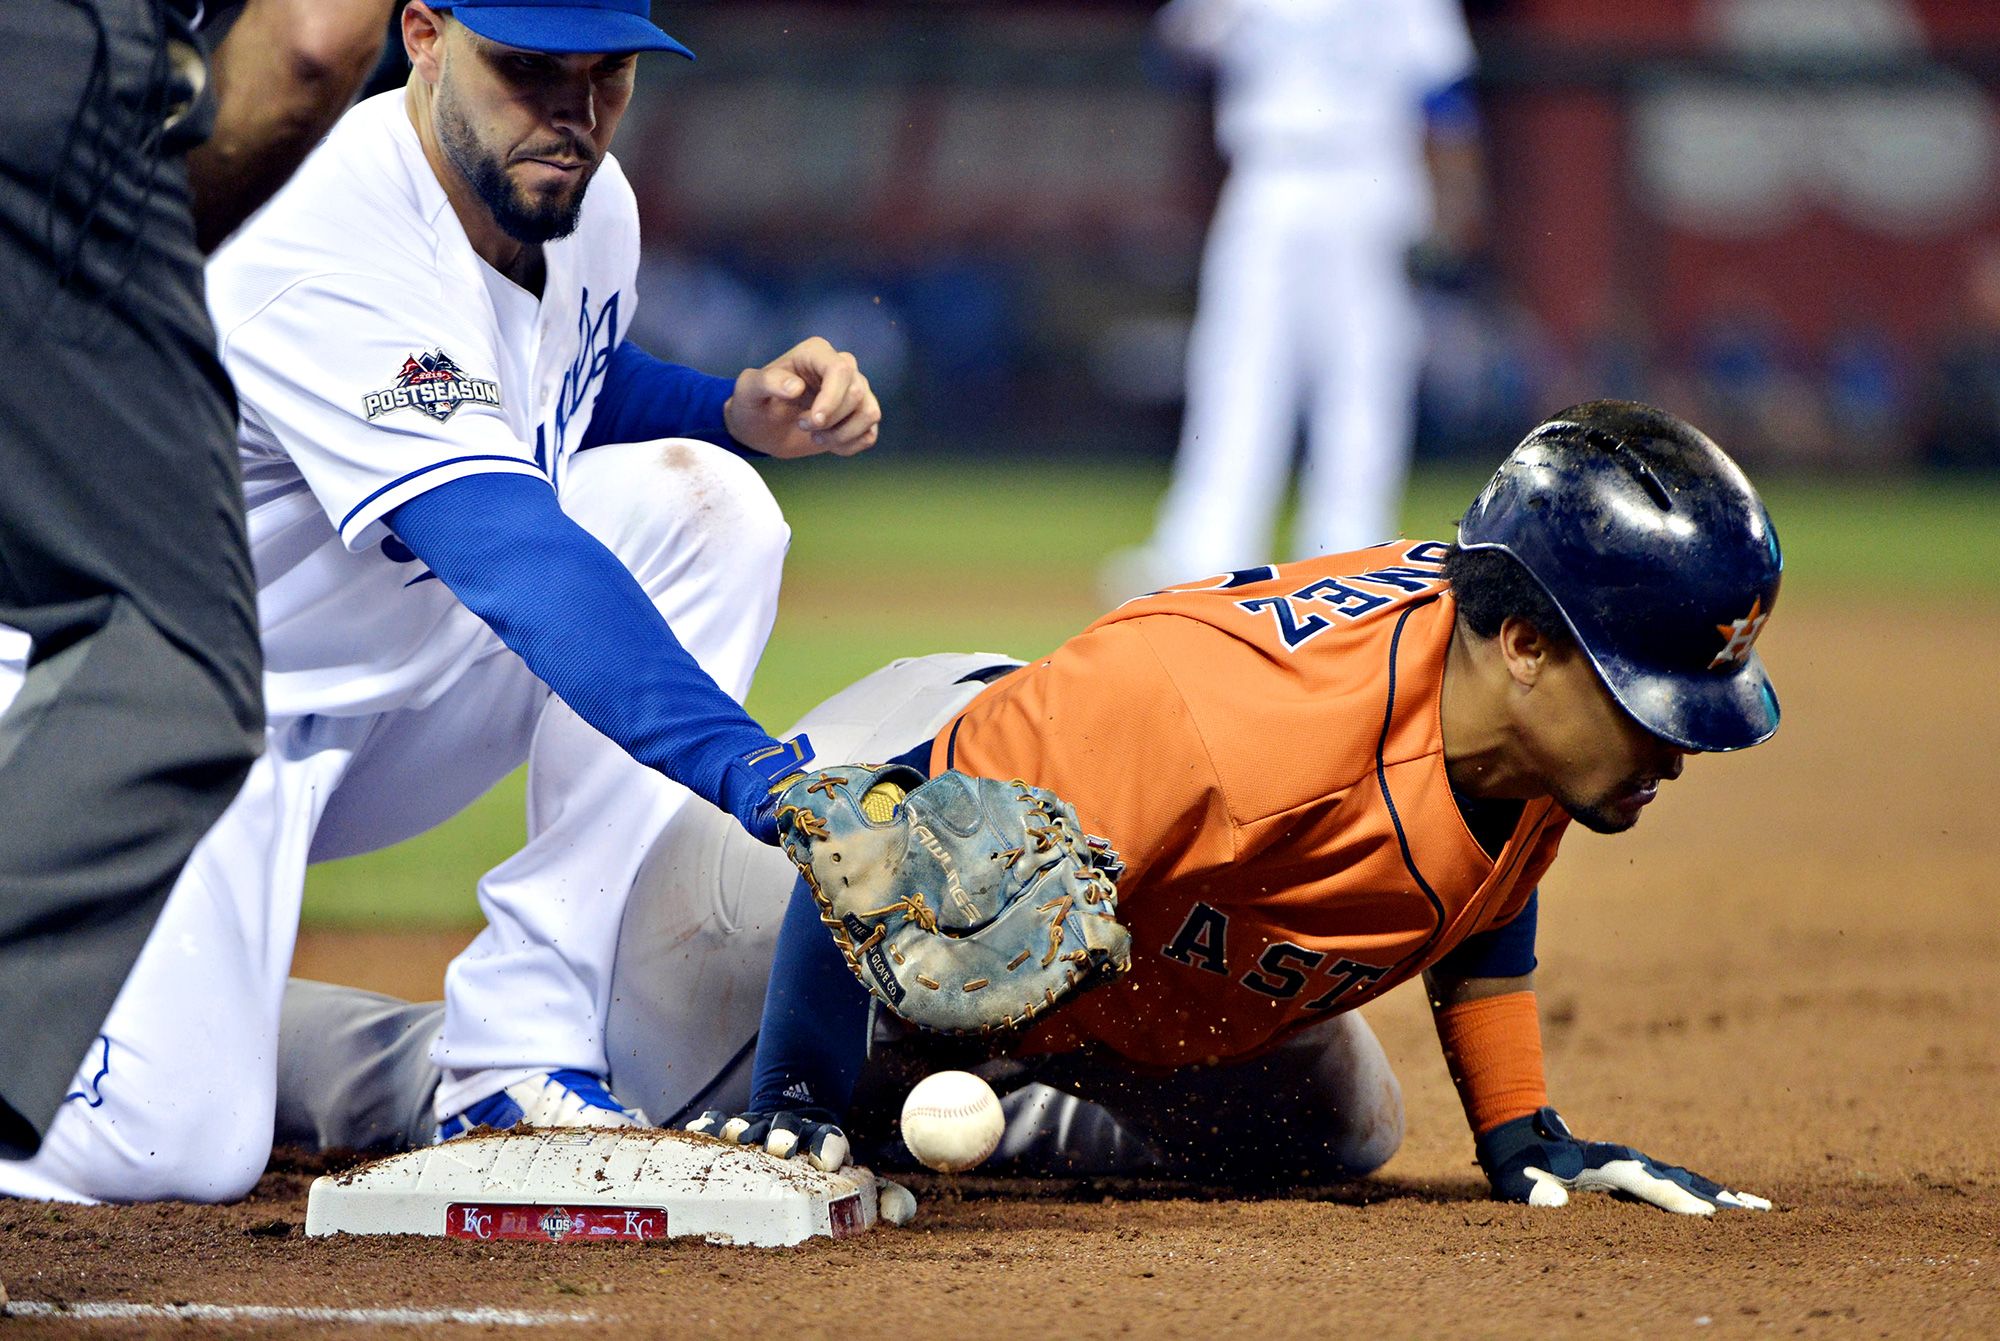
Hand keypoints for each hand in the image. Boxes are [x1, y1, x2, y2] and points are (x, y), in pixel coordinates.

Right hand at [684, 1108, 850, 1172]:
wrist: (793, 1121)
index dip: (828, 1148)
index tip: (825, 1163)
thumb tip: (840, 1215)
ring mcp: (762, 1125)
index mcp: (818, 1140)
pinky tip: (697, 1132)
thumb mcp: (827, 1174)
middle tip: (778, 1148)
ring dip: (745, 1128)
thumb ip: (832, 1184)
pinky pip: (720, 1121)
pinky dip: (710, 1126)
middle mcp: (791, 1129)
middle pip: (789, 1126)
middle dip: (784, 1136)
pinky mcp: (736, 1126)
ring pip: (754, 1122)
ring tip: (733, 1136)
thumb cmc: (808, 1165)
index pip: (829, 1140)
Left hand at [722, 336, 879, 458]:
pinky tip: (828, 443)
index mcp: (816, 353)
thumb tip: (796, 387)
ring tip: (816, 437)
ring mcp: (855, 392)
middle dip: (830, 420)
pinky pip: (869, 434)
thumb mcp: (749, 390)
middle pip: (857, 393)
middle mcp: (842, 368)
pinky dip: (849, 445)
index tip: (813, 422)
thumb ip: (768, 383)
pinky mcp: (859, 417)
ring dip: (842, 434)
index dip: (832, 399)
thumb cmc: (754, 402)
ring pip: (870, 413)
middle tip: (802, 425)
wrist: (761, 427)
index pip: (841, 370)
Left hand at [1476, 1107, 1771, 1215]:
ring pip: (1684, 1180)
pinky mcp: (1634, 1170)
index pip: (1650, 1185)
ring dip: (1720, 1195)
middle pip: (1681, 1180)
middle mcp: (1629, 1161)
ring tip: (1759, 1208)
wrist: (1519, 1132)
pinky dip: (1703, 1193)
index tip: (1710, 1216)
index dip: (1678, 1200)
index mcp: (1607, 1165)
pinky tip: (1726, 1205)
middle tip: (1760, 1210)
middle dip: (1718, 1197)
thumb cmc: (1521, 1165)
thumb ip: (1534, 1194)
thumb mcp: (1521, 1182)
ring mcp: (1634, 1164)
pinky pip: (1675, 1183)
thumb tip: (1553, 1203)